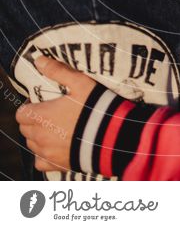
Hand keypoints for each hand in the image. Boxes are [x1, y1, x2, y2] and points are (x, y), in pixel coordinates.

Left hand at [15, 56, 96, 172]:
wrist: (112, 136)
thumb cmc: (95, 107)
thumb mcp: (80, 82)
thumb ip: (58, 71)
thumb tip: (39, 60)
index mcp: (42, 116)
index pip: (21, 114)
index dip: (29, 106)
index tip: (40, 102)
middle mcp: (41, 137)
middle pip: (25, 129)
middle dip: (33, 120)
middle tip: (48, 112)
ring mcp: (49, 153)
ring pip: (32, 145)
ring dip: (38, 136)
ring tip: (53, 128)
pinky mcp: (58, 165)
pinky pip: (41, 162)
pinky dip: (43, 155)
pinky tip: (55, 146)